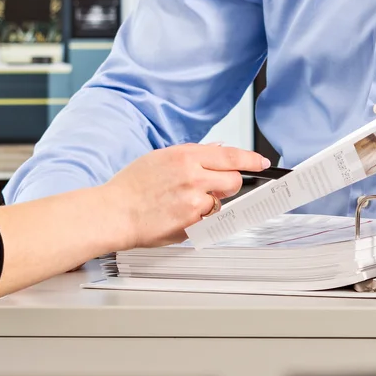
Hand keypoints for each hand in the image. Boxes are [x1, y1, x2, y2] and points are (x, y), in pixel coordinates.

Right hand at [106, 143, 270, 246]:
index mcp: (185, 156)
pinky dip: (197, 221)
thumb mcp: (160, 158)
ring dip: (209, 205)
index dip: (250, 159)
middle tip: (210, 189)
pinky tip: (176, 216)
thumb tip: (217, 150)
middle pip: (234, 181)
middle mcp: (193, 177)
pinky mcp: (191, 225)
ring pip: (220, 204)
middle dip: (227, 186)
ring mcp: (193, 202)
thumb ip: (192, 155)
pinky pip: (206, 222)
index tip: (261, 162)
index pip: (230, 155)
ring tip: (181, 204)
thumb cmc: (131, 186)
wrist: (114, 212)